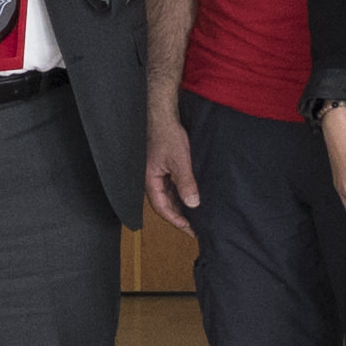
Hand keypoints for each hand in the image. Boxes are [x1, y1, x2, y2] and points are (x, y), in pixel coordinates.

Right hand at [142, 100, 200, 232]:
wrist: (162, 116)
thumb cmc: (167, 134)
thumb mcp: (180, 160)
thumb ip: (186, 183)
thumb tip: (193, 204)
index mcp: (150, 180)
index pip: (162, 208)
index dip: (176, 221)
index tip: (189, 229)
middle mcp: (151, 180)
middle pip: (164, 205)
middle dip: (178, 217)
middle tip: (194, 228)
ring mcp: (156, 174)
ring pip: (167, 197)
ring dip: (179, 207)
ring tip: (194, 217)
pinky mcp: (161, 168)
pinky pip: (169, 187)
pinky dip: (179, 195)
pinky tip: (189, 198)